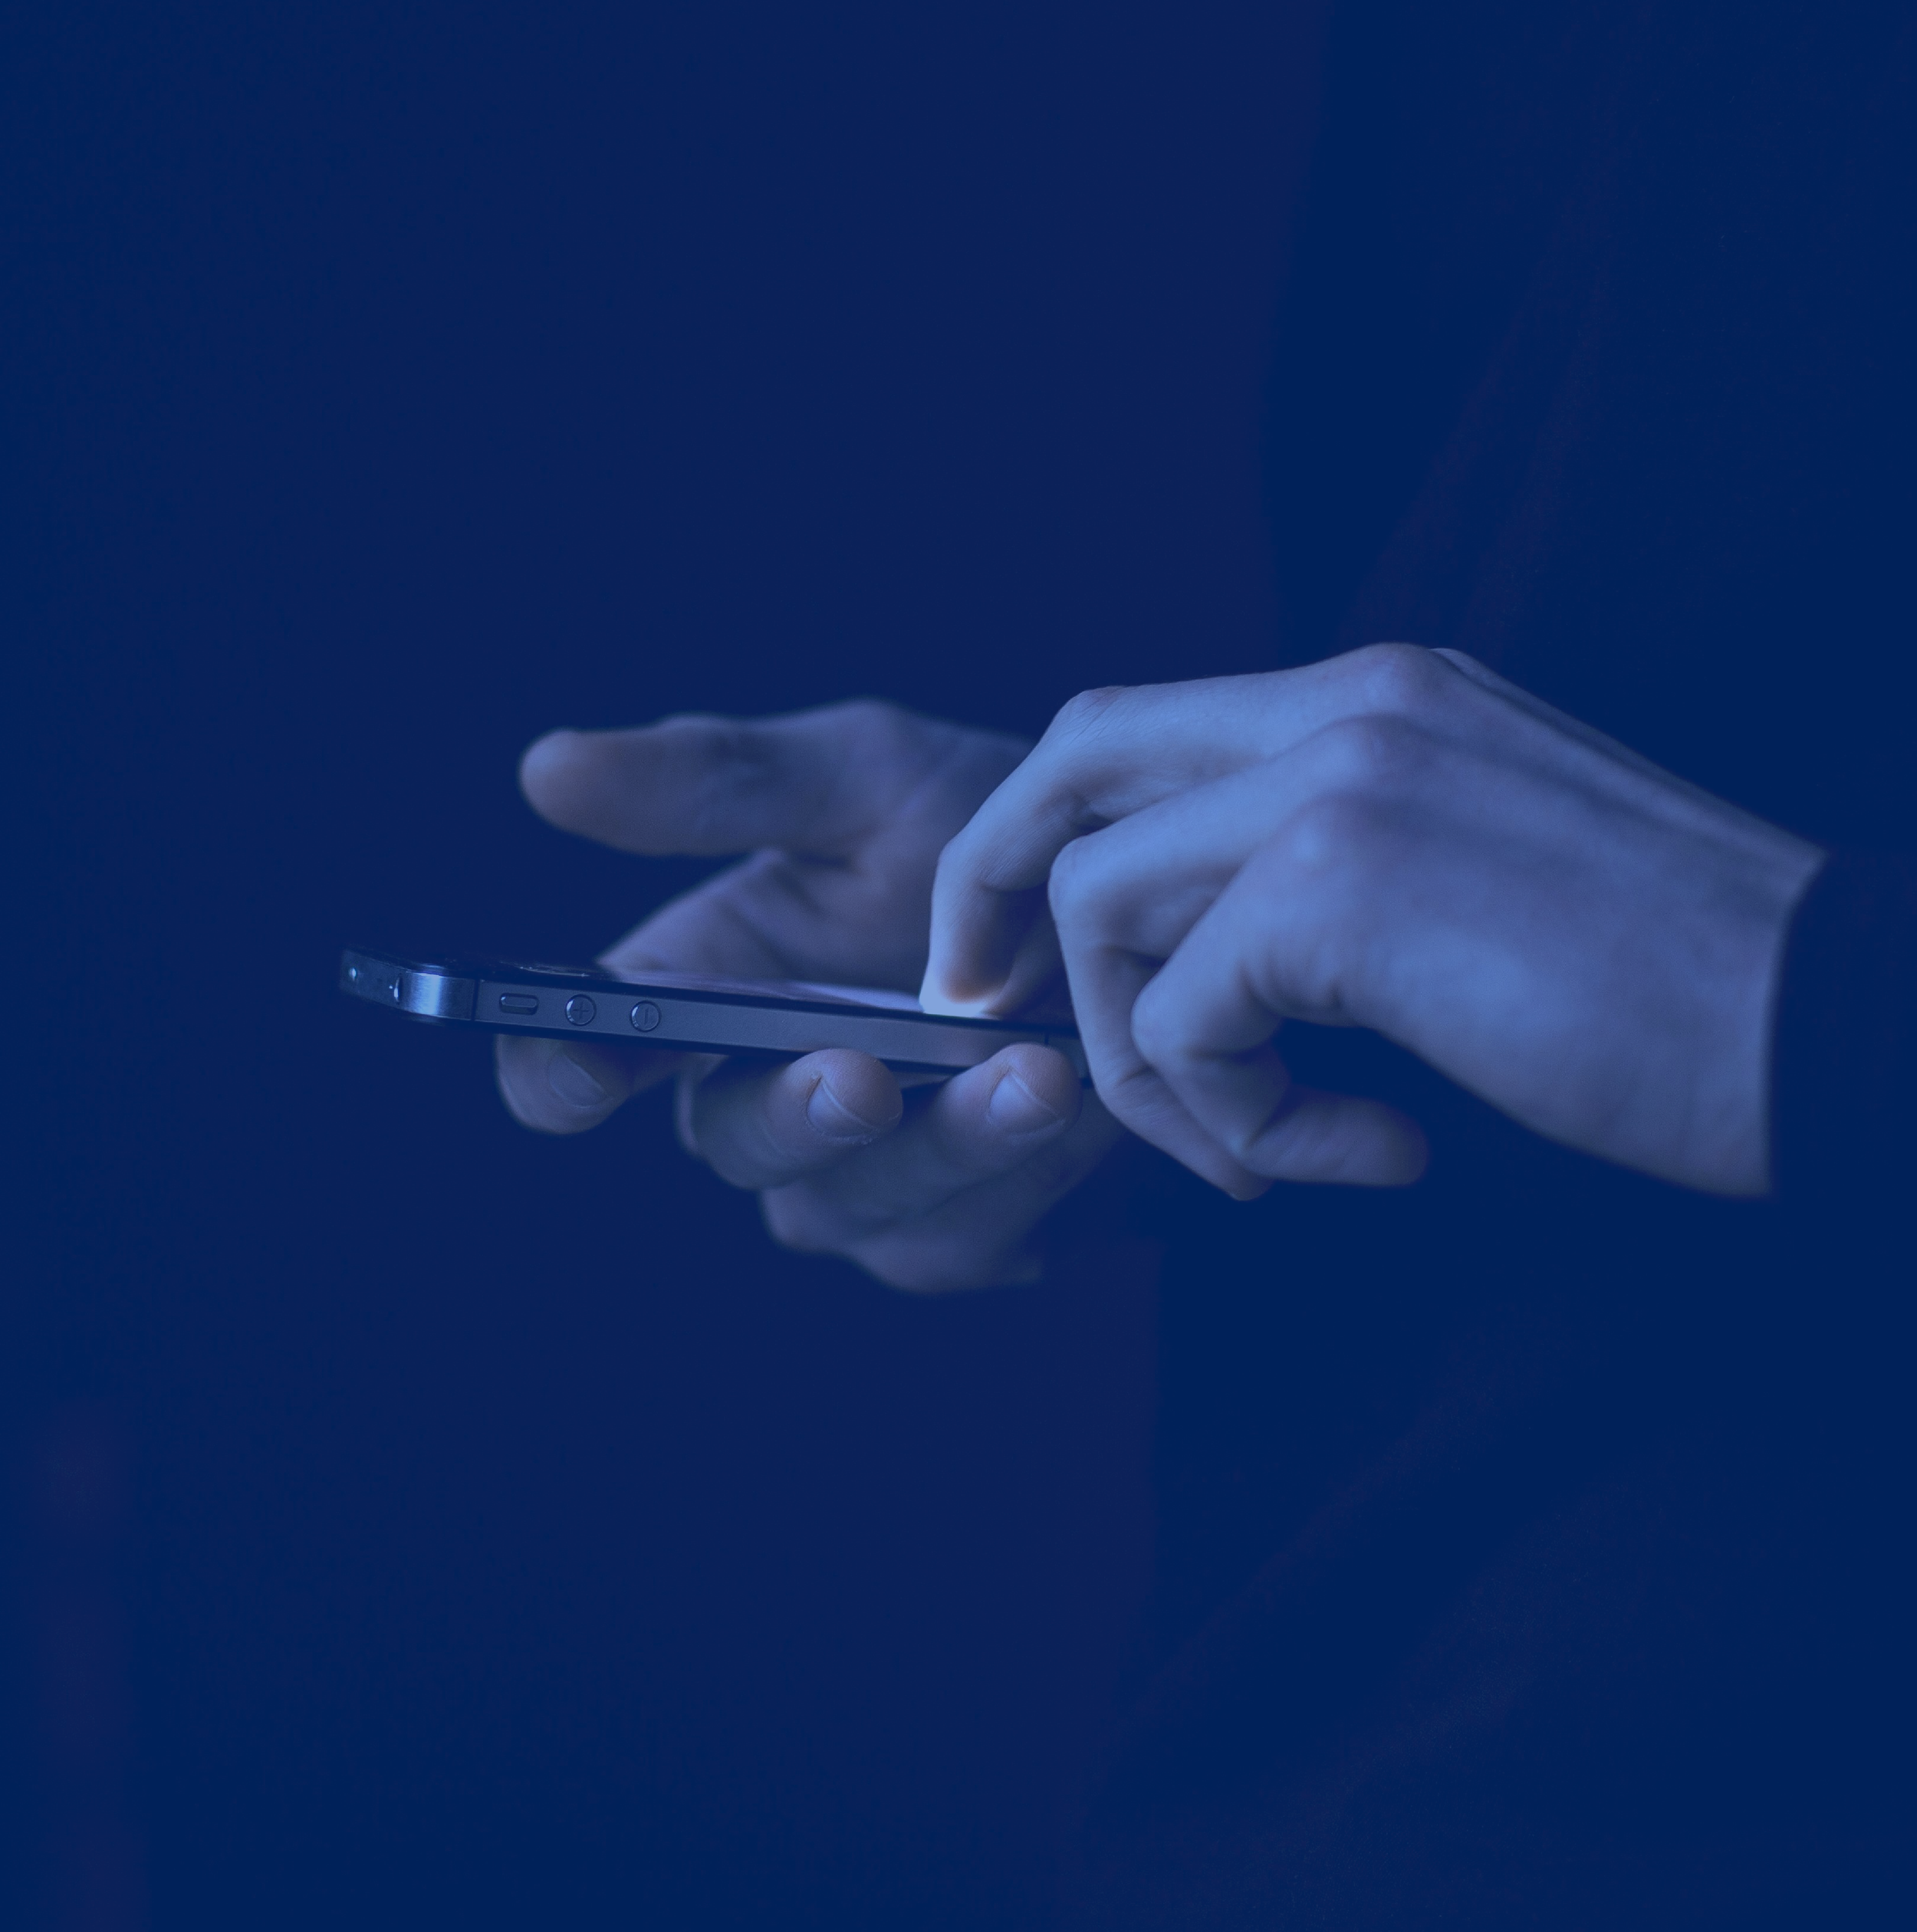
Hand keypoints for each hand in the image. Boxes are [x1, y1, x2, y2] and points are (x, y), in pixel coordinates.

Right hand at [495, 701, 1123, 1288]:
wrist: (1143, 900)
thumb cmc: (986, 829)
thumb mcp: (867, 776)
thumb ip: (721, 781)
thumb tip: (546, 767)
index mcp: (704, 992)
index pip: (584, 1062)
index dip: (561, 1075)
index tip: (588, 1067)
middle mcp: (762, 1100)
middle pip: (733, 1146)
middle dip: (795, 1116)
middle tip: (862, 1077)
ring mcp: (859, 1182)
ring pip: (856, 1207)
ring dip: (943, 1148)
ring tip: (1034, 1072)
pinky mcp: (959, 1231)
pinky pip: (965, 1236)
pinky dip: (1026, 1172)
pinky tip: (1081, 1099)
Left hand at [921, 645, 1824, 1197]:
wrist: (1829, 1026)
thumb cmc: (1665, 987)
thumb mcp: (1470, 879)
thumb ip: (1324, 874)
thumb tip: (1191, 953)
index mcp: (1376, 693)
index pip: (1132, 725)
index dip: (1040, 833)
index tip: (1008, 949)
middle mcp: (1348, 702)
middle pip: (1071, 764)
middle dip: (990, 889)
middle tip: (979, 1007)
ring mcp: (1342, 777)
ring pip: (1103, 906)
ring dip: (1143, 1061)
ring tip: (1259, 1147)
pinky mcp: (1343, 884)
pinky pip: (1181, 1019)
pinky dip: (1229, 1117)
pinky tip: (1351, 1151)